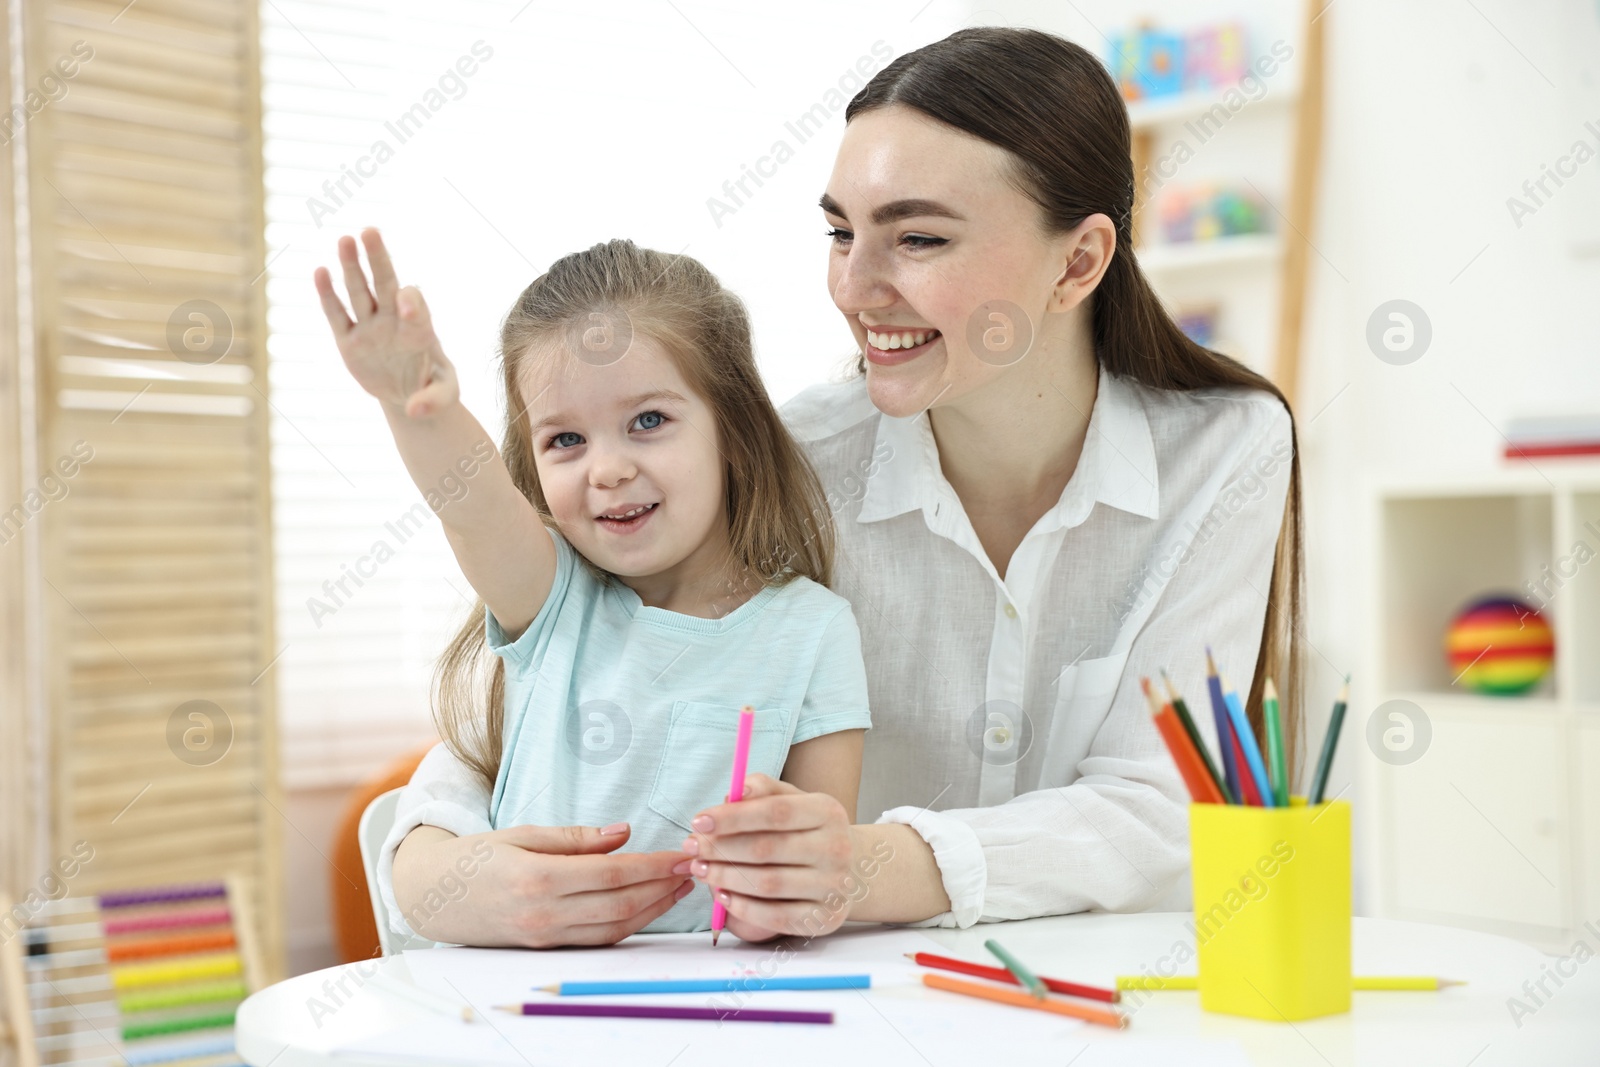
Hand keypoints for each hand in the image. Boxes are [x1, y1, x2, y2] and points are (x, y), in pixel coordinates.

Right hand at [313, 227, 457, 417]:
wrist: (409, 394)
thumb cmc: (433, 387)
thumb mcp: (445, 394)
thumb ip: (435, 400)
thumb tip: (413, 411)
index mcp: (420, 328)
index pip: (415, 305)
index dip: (412, 302)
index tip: (406, 308)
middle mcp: (393, 320)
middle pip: (385, 284)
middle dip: (378, 259)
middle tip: (369, 231)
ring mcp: (370, 328)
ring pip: (359, 292)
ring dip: (351, 267)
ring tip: (344, 240)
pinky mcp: (348, 341)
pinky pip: (336, 316)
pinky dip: (328, 296)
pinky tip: (320, 272)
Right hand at [392, 822, 692, 947]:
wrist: (434, 897)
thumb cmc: (478, 858)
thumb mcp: (523, 833)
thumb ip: (576, 837)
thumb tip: (623, 833)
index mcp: (538, 878)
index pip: (612, 873)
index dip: (653, 865)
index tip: (681, 853)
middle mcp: (545, 914)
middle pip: (620, 905)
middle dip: (663, 888)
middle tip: (693, 868)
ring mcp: (546, 936)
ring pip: (614, 928)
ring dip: (653, 909)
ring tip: (679, 887)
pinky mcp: (546, 947)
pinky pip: (597, 940)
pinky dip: (628, 925)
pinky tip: (648, 907)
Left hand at [679, 774, 854, 939]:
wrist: (850, 870)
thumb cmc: (808, 830)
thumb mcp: (792, 800)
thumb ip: (762, 789)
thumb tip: (734, 792)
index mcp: (827, 812)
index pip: (775, 812)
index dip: (733, 817)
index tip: (699, 821)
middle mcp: (836, 849)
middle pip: (767, 849)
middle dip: (720, 849)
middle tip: (692, 848)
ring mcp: (833, 887)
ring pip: (767, 884)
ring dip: (725, 877)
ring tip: (701, 870)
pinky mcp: (824, 919)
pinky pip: (775, 917)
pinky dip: (743, 908)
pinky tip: (722, 896)